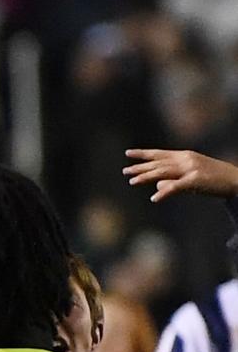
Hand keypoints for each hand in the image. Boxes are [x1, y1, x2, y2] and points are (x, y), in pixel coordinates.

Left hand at [123, 147, 237, 203]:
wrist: (234, 180)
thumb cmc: (211, 179)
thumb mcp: (189, 177)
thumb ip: (172, 180)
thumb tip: (156, 186)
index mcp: (184, 156)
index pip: (160, 153)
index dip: (143, 154)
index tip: (128, 153)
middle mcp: (186, 159)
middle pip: (158, 163)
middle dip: (140, 167)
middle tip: (125, 171)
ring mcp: (190, 169)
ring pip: (163, 172)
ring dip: (146, 177)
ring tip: (132, 182)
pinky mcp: (195, 180)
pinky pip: (176, 186)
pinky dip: (164, 192)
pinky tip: (154, 198)